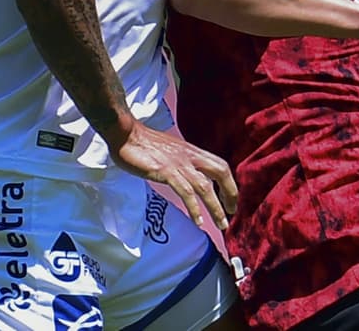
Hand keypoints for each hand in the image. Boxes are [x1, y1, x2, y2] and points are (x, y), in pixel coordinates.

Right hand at [110, 122, 238, 229]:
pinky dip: (194, 208)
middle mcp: (190, 156)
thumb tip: (191, 176)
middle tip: (232, 213)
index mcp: (193, 151)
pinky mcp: (166, 171)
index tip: (230, 200)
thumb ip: (183, 162)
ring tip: (221, 224)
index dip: (230, 183)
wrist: (126, 134)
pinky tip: (198, 221)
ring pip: (205, 187)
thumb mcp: (172, 151)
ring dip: (216, 208)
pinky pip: (185, 192)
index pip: (220, 165)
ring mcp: (179, 164)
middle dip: (230, 194)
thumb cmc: (145, 143)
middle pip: (221, 172)